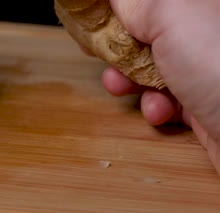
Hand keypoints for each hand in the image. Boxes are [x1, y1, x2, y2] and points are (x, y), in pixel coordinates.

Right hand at [101, 0, 219, 172]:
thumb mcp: (170, 13)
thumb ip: (134, 1)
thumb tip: (114, 2)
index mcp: (202, 2)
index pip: (150, 0)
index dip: (119, 9)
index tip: (95, 21)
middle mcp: (207, 31)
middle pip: (149, 30)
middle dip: (119, 46)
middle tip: (101, 53)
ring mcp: (208, 66)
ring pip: (154, 66)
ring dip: (130, 80)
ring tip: (122, 87)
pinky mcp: (206, 100)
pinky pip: (169, 98)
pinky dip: (156, 106)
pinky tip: (159, 111)